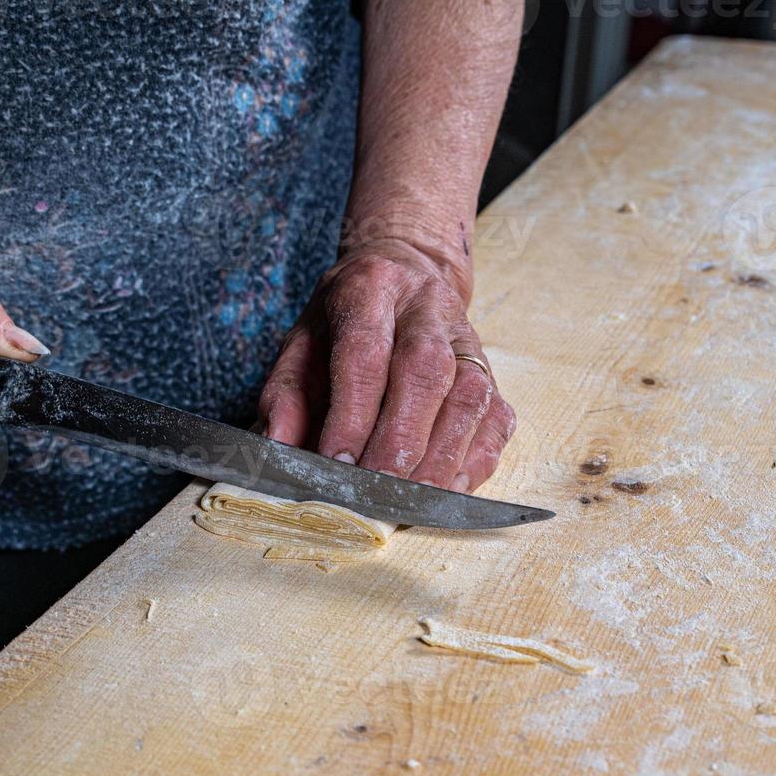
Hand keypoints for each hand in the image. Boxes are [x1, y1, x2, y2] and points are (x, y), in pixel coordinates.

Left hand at [258, 240, 515, 491]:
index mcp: (370, 287)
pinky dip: (473, 462)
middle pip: (425, 371)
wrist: (407, 274)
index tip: (336, 462)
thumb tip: (280, 446)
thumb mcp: (302, 343)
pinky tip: (445, 491)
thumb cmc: (345, 320)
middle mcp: (428, 306)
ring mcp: (468, 340)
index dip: (353, 412)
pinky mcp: (492, 373)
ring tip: (410, 501)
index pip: (366, 351)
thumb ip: (286, 394)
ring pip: (469, 397)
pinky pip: (495, 420)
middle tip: (376, 490)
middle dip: (400, 440)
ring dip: (441, 458)